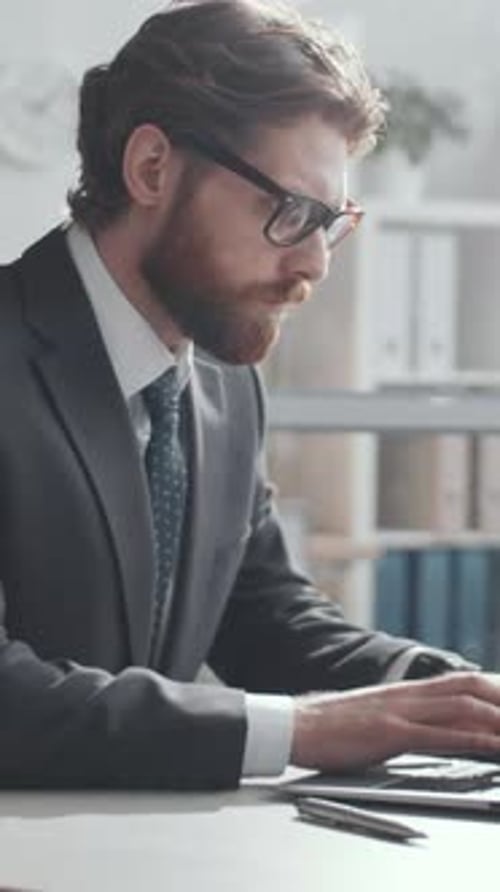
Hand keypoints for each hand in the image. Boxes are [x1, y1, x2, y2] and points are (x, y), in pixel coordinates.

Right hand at [291, 672, 499, 771]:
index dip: (490, 688)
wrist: (296, 725)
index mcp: (405, 691)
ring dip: (496, 717)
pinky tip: (492, 746)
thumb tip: (426, 729)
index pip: (459, 681)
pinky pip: (440, 735)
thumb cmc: (331, 725)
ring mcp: (400, 711)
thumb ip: (403, 718)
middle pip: (468, 686)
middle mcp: (407, 694)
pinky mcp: (390, 732)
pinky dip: (472, 739)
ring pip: (460, 706)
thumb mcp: (375, 716)